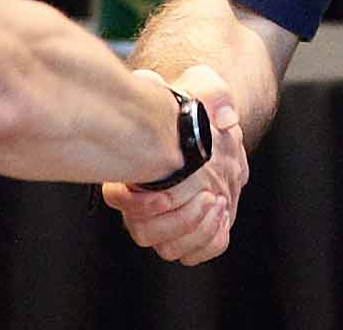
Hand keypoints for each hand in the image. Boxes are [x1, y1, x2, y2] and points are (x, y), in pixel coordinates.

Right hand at [102, 64, 248, 264]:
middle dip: (178, 220)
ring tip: (219, 202)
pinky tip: (222, 217)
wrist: (217, 134)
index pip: (117, 197)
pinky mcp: (189, 233)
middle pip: (142, 232)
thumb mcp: (206, 87)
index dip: (138, 201)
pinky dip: (210, 242)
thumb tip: (224, 115)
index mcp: (132, 170)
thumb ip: (213, 92)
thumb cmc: (199, 110)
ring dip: (197, 231)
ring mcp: (163, 222)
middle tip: (208, 195)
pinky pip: (192, 254)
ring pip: (167, 248)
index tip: (168, 192)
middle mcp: (142, 202)